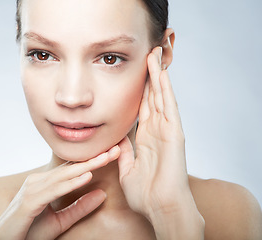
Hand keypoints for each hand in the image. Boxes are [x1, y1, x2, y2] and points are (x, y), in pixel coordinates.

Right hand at [0, 146, 119, 239]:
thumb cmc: (28, 233)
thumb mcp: (60, 222)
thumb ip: (79, 207)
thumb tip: (102, 193)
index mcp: (45, 184)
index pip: (73, 170)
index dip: (94, 161)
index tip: (113, 154)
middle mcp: (38, 181)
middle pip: (71, 168)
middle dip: (95, 159)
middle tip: (117, 149)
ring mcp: (32, 189)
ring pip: (64, 176)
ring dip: (87, 166)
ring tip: (106, 158)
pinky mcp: (29, 201)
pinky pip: (54, 190)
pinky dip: (71, 183)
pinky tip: (86, 177)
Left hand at [118, 47, 203, 237]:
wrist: (159, 206)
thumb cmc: (146, 193)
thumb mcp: (128, 167)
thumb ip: (125, 151)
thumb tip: (119, 139)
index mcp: (146, 138)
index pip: (143, 108)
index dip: (140, 90)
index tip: (136, 75)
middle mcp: (157, 130)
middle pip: (153, 97)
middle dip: (149, 77)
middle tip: (147, 55)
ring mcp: (167, 130)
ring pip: (161, 97)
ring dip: (157, 76)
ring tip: (154, 56)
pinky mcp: (174, 134)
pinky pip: (169, 107)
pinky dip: (165, 90)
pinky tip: (162, 74)